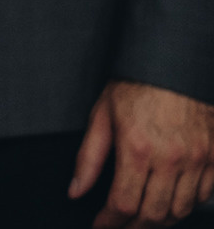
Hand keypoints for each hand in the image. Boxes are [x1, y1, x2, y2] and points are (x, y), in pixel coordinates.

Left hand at [75, 80, 213, 225]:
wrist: (174, 63)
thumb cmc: (135, 86)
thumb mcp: (102, 116)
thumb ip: (89, 158)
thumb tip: (76, 190)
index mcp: (138, 148)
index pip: (123, 203)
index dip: (109, 222)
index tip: (101, 226)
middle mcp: (171, 158)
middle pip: (154, 214)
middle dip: (134, 228)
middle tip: (121, 227)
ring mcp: (198, 159)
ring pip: (181, 210)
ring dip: (162, 221)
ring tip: (144, 220)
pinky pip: (204, 195)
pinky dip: (188, 205)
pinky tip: (172, 202)